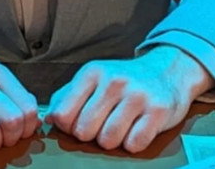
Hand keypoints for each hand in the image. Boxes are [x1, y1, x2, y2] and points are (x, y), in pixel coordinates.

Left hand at [45, 46, 214, 151]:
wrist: (166, 71)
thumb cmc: (124, 80)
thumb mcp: (94, 79)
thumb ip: (67, 96)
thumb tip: (48, 118)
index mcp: (93, 72)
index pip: (64, 114)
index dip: (68, 126)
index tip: (78, 122)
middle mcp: (114, 81)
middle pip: (84, 131)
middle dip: (91, 135)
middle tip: (102, 124)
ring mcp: (137, 95)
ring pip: (108, 140)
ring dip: (112, 141)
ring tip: (120, 126)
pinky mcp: (157, 111)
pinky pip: (134, 144)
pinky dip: (133, 143)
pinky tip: (136, 128)